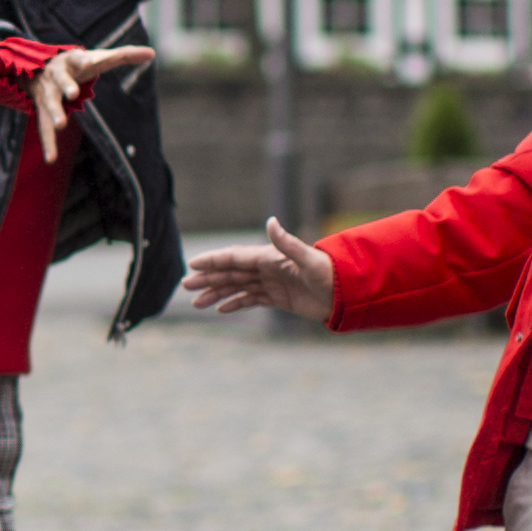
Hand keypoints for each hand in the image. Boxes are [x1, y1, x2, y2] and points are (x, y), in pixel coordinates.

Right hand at [22, 39, 154, 162]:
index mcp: (72, 61)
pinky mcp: (43, 111)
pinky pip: (44, 128)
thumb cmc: (78, 64)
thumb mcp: (99, 57)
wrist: (39, 68)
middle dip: (67, 86)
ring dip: (55, 113)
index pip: (78, 58)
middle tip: (73, 93)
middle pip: (62, 80)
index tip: (88, 61)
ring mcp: (48, 94)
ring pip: (50, 104)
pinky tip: (50, 159)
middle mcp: (57, 76)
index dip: (83, 59)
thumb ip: (124, 55)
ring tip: (61, 125)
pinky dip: (48, 144)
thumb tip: (153, 53)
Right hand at [179, 217, 337, 323]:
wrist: (347, 292)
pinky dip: (236, 303)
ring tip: (197, 304)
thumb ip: (287, 242)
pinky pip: (251, 300)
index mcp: (269, 258)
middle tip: (185, 287)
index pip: (235, 258)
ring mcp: (272, 283)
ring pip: (237, 287)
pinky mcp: (279, 298)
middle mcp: (267, 269)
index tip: (193, 265)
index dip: (213, 261)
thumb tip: (270, 221)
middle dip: (208, 279)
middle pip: (231, 273)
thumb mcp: (307, 259)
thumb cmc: (329, 273)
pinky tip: (221, 309)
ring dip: (217, 293)